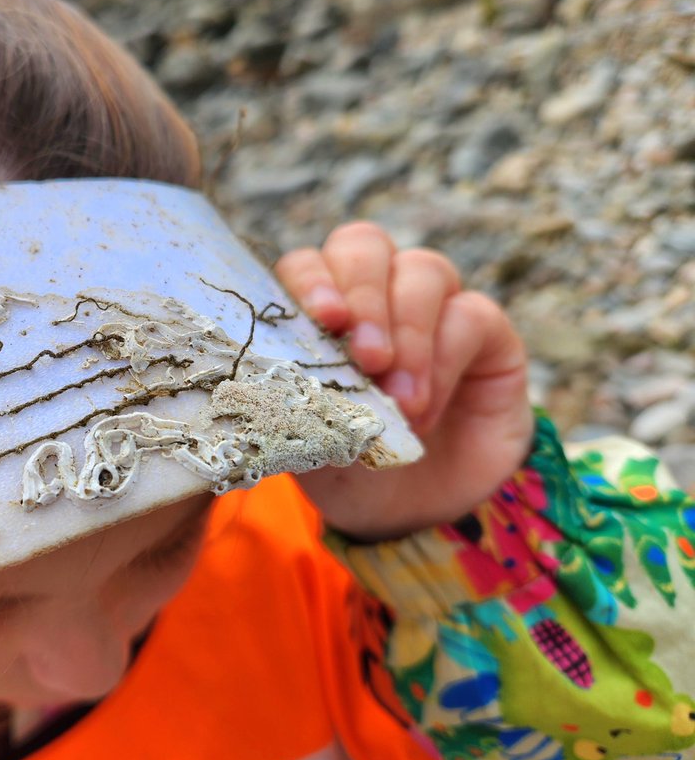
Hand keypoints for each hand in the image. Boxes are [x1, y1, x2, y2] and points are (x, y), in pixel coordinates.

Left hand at [274, 222, 534, 539]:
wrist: (414, 512)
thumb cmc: (351, 467)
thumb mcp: (313, 439)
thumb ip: (297, 399)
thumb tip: (276, 379)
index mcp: (317, 310)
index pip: (308, 264)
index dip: (313, 281)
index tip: (324, 321)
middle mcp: (373, 292)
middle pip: (364, 246)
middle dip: (364, 297)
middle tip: (367, 358)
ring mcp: (430, 304)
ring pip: (422, 271)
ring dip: (409, 333)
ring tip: (401, 401)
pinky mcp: (483, 328)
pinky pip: (470, 313)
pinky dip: (444, 358)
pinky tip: (426, 407)